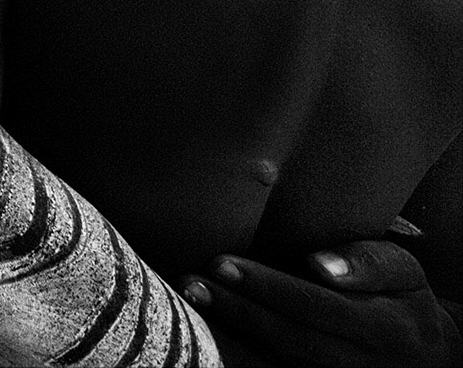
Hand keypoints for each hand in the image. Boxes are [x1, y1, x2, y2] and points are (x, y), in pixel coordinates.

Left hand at [183, 242, 461, 366]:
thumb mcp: (403, 271)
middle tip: (191, 282)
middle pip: (289, 338)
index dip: (267, 286)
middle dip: (237, 310)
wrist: (428, 356)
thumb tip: (320, 264)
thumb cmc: (405, 299)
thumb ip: (367, 262)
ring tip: (192, 302)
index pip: (316, 306)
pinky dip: (243, 355)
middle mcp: (361, 363)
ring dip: (231, 334)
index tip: (222, 263)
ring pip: (279, 362)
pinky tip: (211, 332)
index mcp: (383, 328)